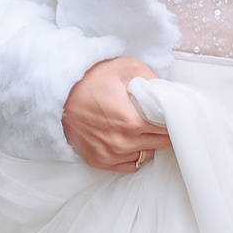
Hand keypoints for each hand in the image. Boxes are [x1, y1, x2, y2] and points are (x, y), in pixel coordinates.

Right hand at [63, 56, 169, 172]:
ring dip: (150, 144)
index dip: (175, 122)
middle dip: (165, 133)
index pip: (168, 131)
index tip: (176, 116)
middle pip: (160, 145)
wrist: (57, 96)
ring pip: (146, 156)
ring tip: (145, 129)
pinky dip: (134, 155)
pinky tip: (132, 140)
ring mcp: (109, 155)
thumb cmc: (90, 80)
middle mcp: (122, 143)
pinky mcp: (99, 161)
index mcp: (131, 122)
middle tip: (163, 121)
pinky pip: (129, 165)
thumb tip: (168, 91)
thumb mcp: (125, 67)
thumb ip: (151, 78)